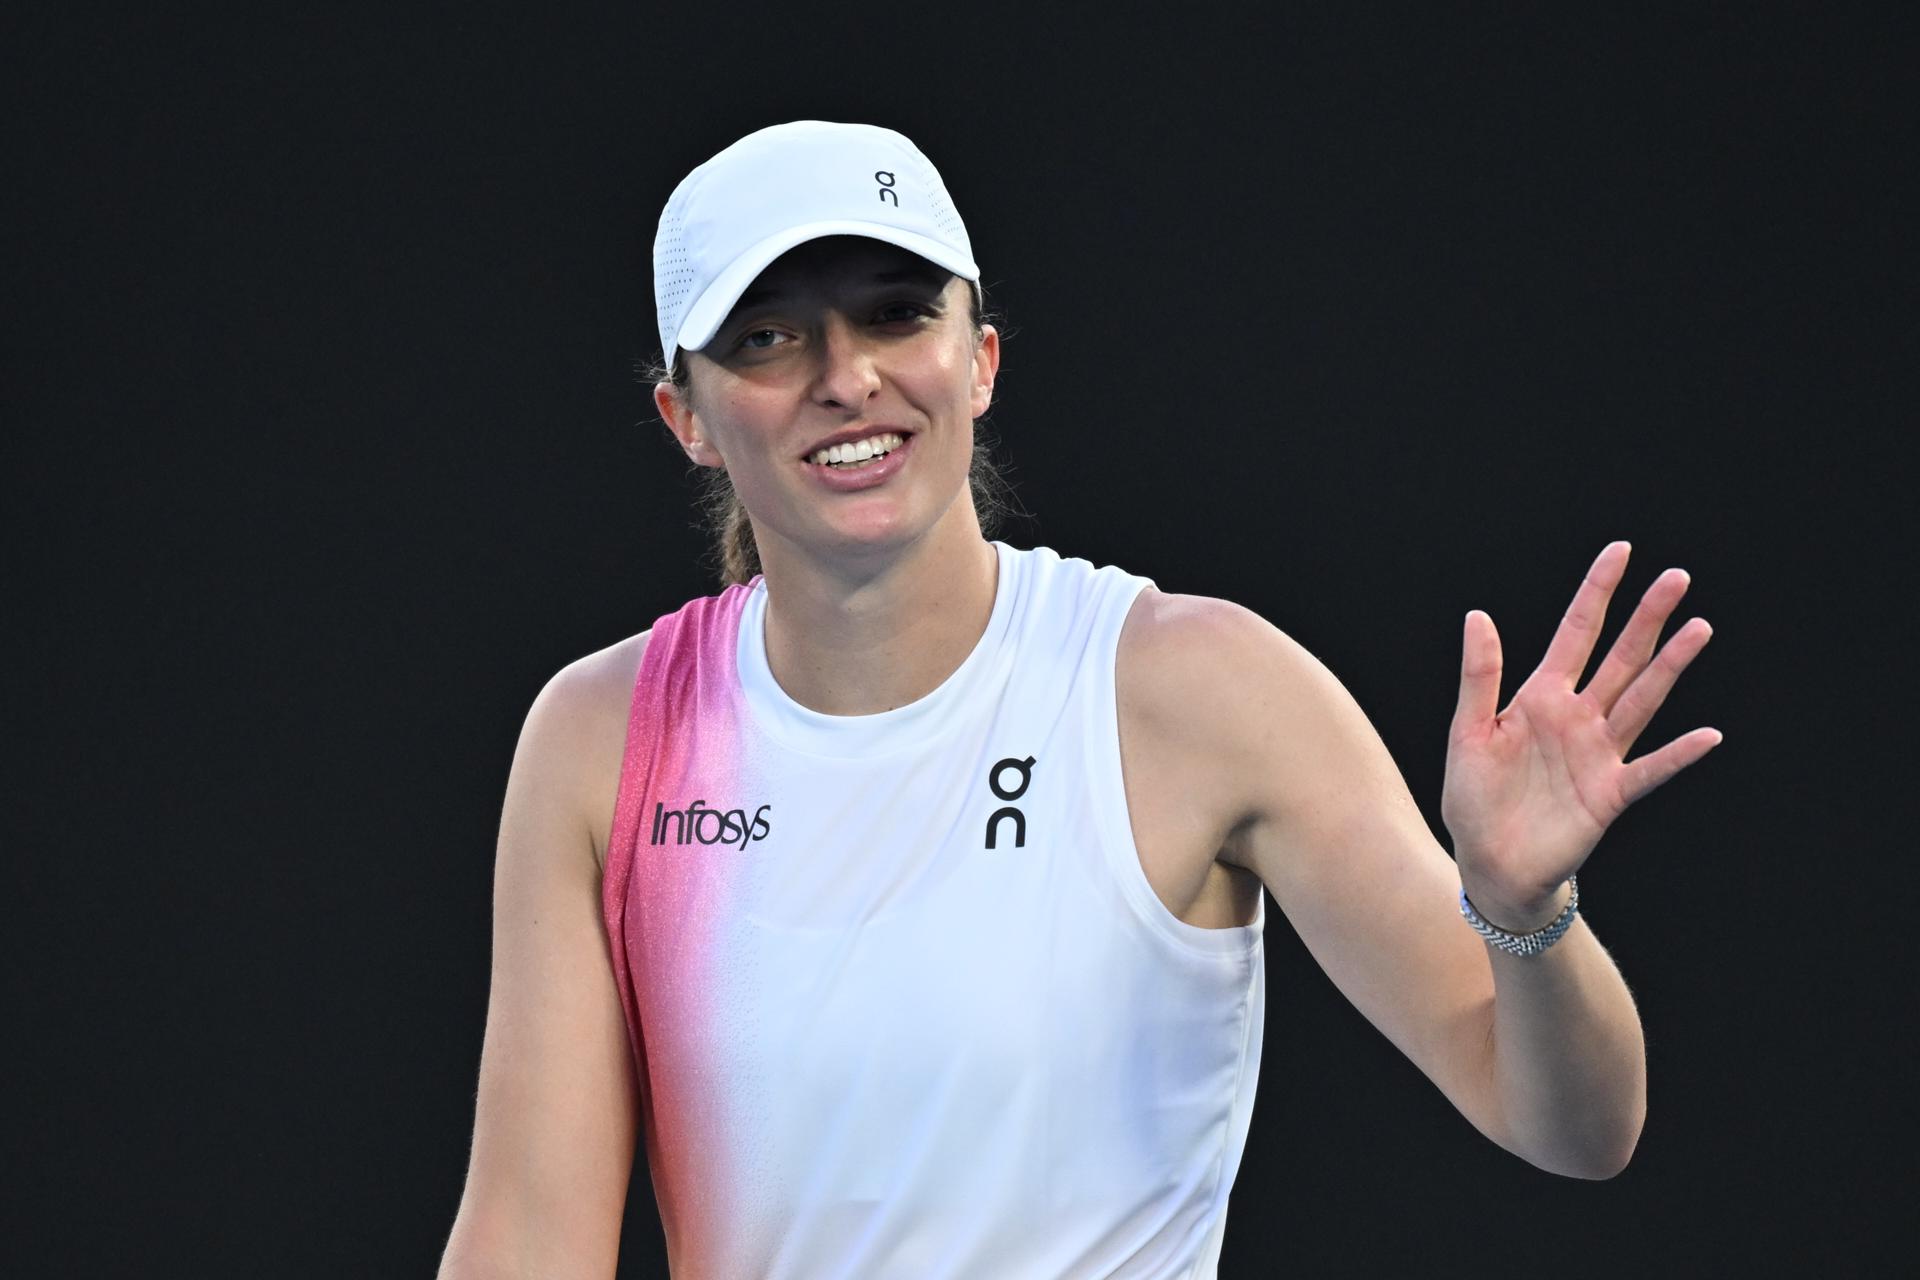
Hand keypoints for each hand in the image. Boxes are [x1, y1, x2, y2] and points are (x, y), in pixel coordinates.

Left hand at [1440, 542, 1721, 928]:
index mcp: (1539, 697)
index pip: (1576, 633)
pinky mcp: (1609, 794)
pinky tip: (1706, 735)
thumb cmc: (1474, 798)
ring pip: (1641, 700)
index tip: (1621, 551)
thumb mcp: (1468, 732)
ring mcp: (1598, 754)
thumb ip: (1480, 676)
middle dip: (1647, 618)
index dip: (1597, 593)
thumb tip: (1477, 615)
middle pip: (1620, 657)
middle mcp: (1577, 718)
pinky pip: (1649, 770)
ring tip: (1698, 629)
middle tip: (1677, 577)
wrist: (1488, 863)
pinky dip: (1677, 754)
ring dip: (1669, 667)